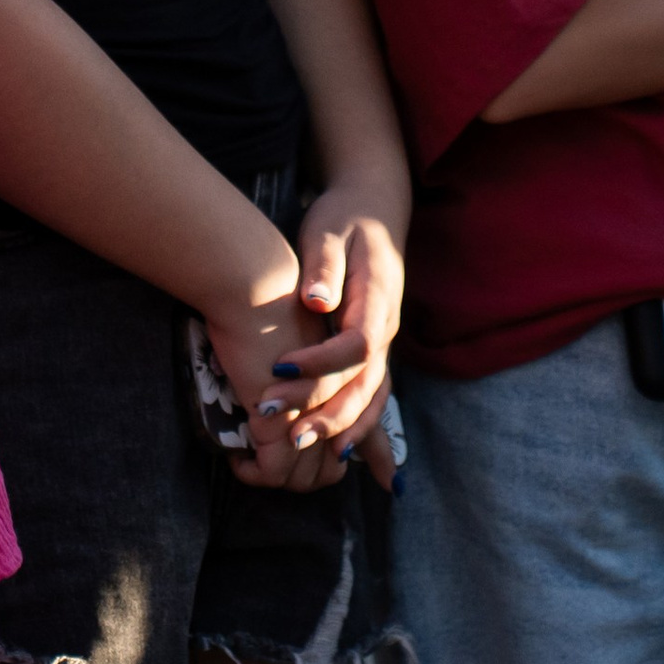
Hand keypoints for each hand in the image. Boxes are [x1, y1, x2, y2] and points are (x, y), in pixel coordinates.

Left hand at [238, 191, 403, 492]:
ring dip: (342, 427)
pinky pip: (370, 395)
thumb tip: (316, 299)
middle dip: (327, 412)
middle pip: (365, 383)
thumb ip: (325, 265)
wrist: (373, 210)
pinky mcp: (371, 351)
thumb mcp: (330, 231)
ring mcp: (383, 344)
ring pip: (372, 397)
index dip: (320, 364)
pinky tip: (341, 454)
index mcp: (377, 300)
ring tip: (304, 446)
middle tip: (287, 433)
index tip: (278, 370)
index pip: (355, 345)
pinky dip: (360, 427)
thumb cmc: (345, 218)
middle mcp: (386, 329)